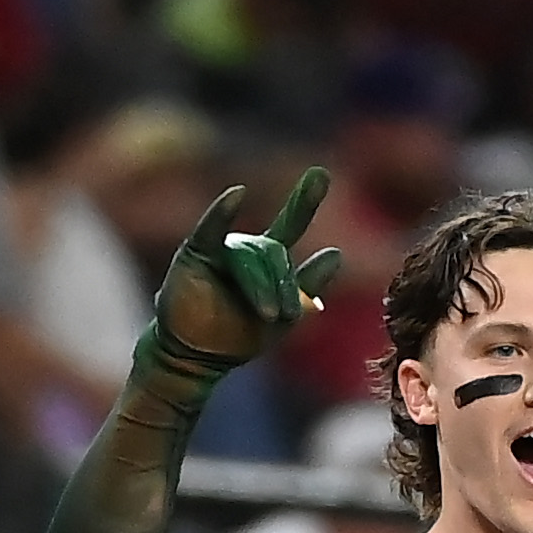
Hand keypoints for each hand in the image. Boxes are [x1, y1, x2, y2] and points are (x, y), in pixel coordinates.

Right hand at [151, 167, 340, 375]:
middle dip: (282, 284)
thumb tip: (336, 253)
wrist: (196, 358)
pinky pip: (211, 230)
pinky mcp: (196, 254)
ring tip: (270, 316)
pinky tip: (237, 195)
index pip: (290, 225)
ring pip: (251, 255)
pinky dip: (222, 212)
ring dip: (262, 286)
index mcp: (266, 260)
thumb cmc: (238, 337)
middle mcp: (244, 249)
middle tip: (284, 317)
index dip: (304, 201)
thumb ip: (307, 285)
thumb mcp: (283, 317)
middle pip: (273, 252)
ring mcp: (220, 249)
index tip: (321, 173)